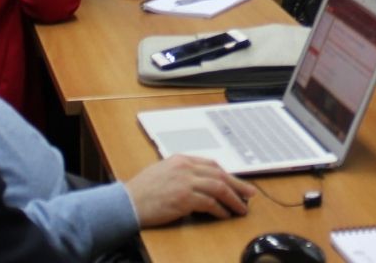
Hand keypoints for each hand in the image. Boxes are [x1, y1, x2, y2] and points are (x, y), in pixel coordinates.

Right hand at [125, 154, 256, 224]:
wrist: (126, 202)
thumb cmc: (141, 191)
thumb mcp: (162, 171)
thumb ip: (181, 172)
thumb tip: (200, 181)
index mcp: (180, 159)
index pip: (211, 164)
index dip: (227, 175)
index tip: (237, 183)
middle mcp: (185, 168)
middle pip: (219, 174)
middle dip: (237, 185)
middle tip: (250, 194)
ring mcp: (185, 182)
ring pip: (219, 188)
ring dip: (233, 199)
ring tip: (241, 208)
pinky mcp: (184, 198)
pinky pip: (210, 203)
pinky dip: (220, 210)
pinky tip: (224, 215)